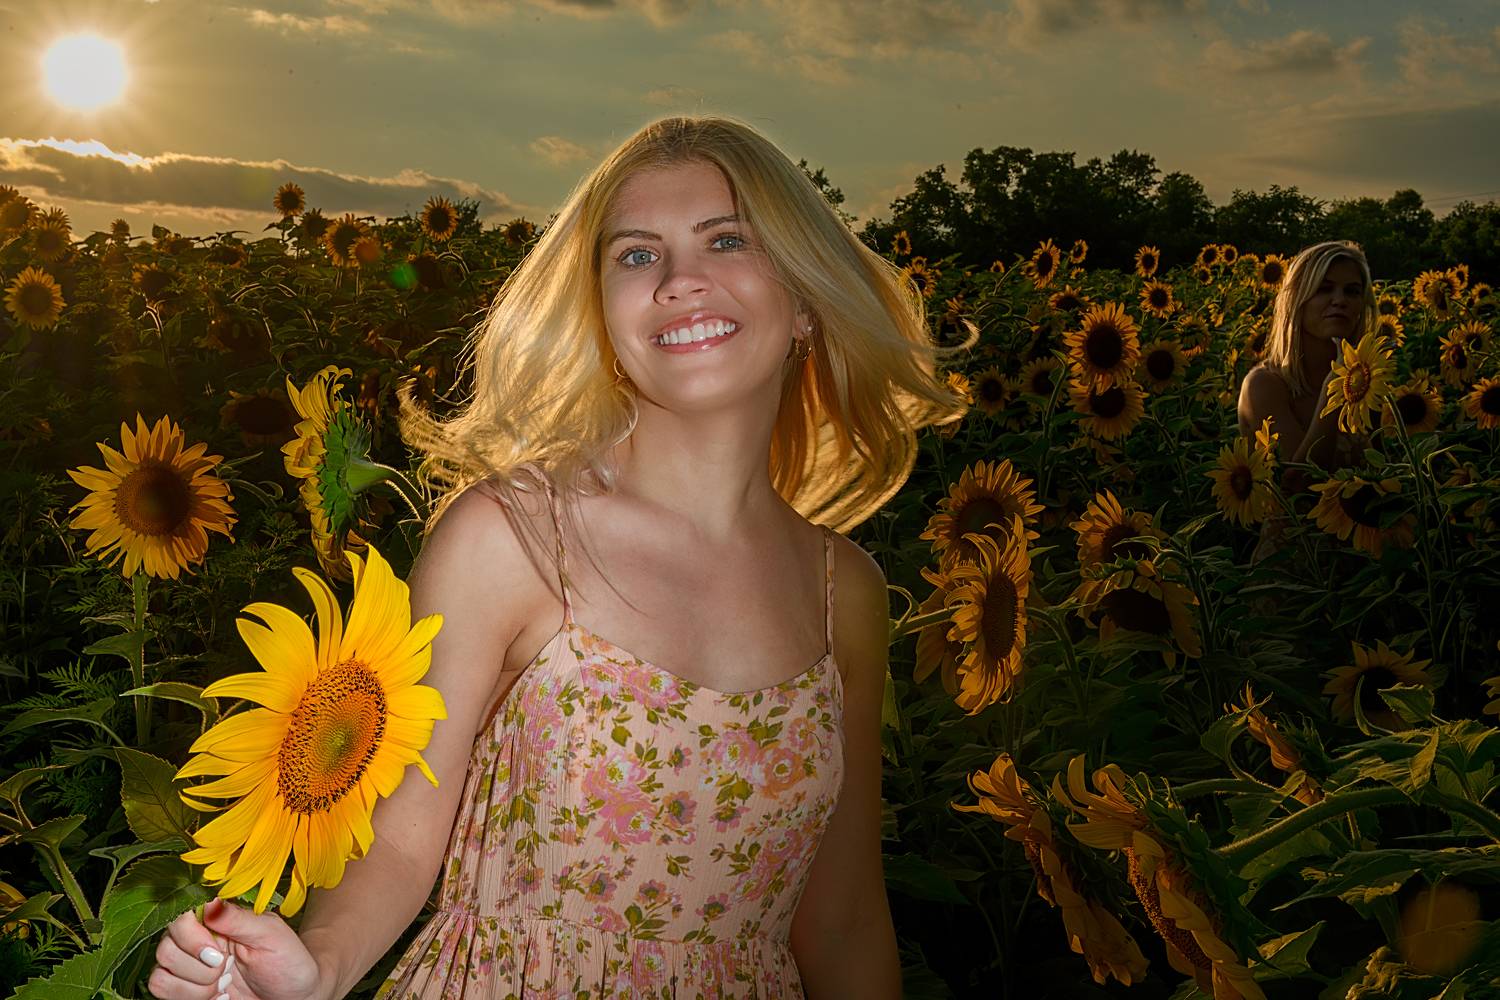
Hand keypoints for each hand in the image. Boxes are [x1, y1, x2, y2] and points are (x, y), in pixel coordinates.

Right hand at [147, 898, 324, 999]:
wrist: (293, 994)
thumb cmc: (288, 960)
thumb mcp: (271, 935)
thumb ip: (239, 919)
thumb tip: (210, 902)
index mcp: (218, 918)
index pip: (180, 916)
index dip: (191, 938)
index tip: (218, 954)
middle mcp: (197, 938)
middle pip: (166, 948)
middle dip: (199, 968)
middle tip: (227, 969)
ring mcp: (189, 965)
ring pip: (161, 974)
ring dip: (195, 987)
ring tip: (224, 985)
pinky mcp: (184, 988)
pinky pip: (161, 990)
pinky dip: (188, 997)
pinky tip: (216, 996)